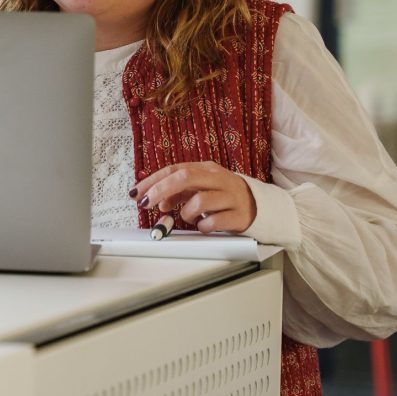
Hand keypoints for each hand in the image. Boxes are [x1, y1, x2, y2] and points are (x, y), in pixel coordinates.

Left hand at [133, 161, 255, 234]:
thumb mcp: (200, 188)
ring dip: (186, 213)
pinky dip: (203, 227)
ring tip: (190, 217)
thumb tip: (155, 200)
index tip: (137, 193)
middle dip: (161, 190)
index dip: (153, 181)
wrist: (259, 206)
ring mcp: (231, 197)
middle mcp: (219, 179)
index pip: (174, 169)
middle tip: (148, 204)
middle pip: (185, 177)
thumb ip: (178, 192)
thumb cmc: (223, 197)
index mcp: (207, 168)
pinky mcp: (239, 216)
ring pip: (199, 201)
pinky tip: (204, 226)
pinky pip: (213, 222)